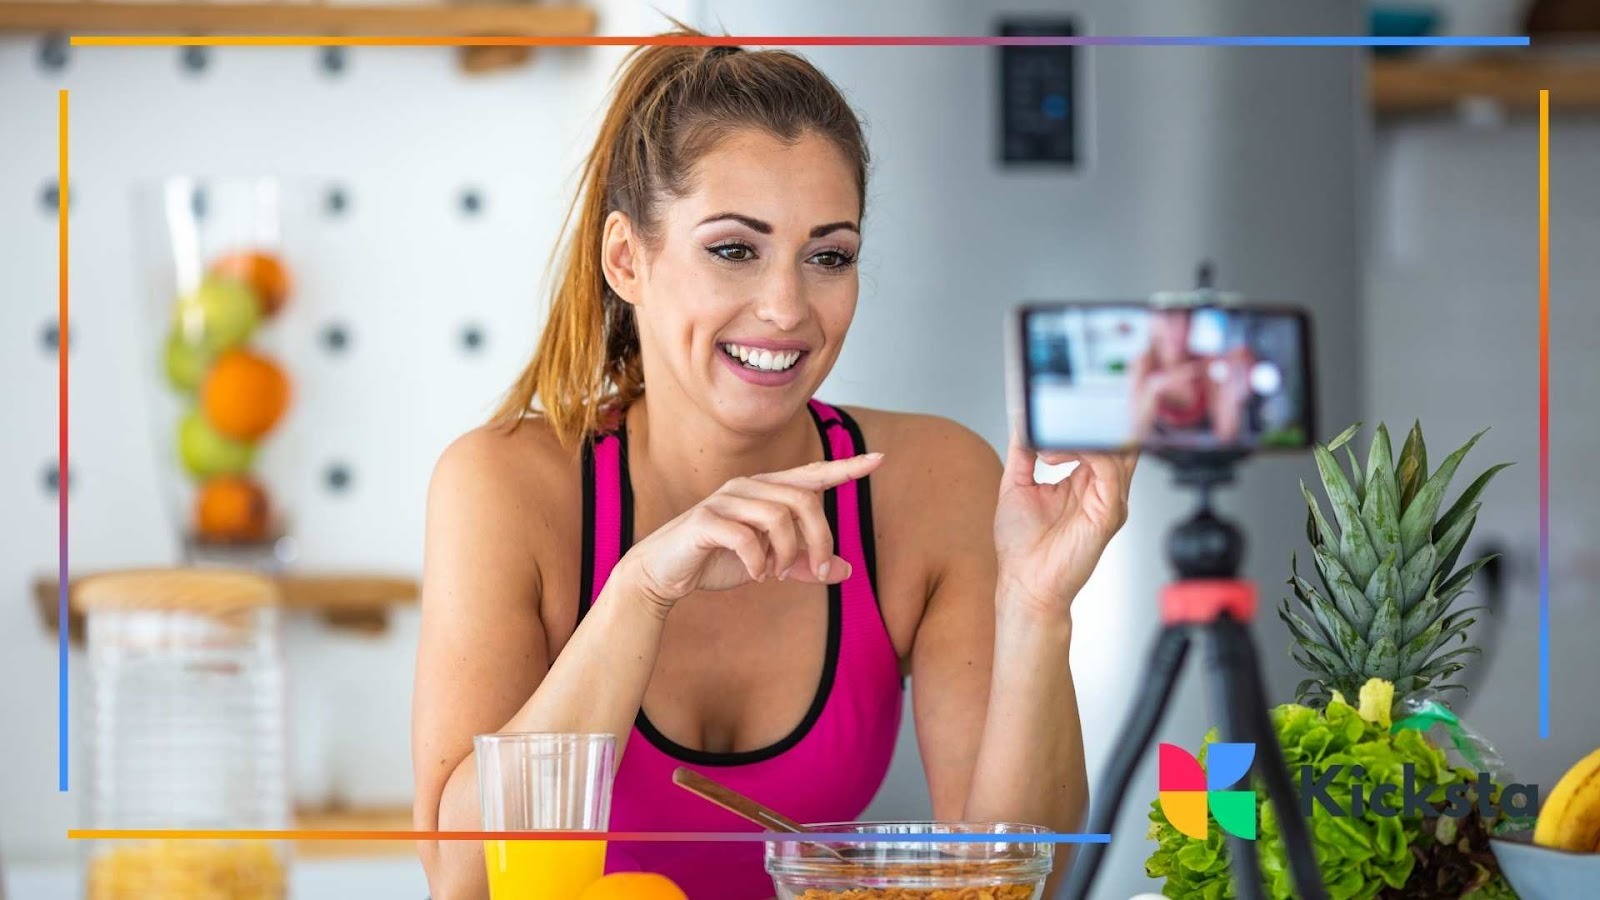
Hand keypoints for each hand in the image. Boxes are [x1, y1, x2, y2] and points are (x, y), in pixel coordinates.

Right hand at [618, 453, 882, 615]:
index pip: (813, 474)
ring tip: (777, 574)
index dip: (846, 468)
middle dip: (819, 539)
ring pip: (778, 517)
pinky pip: (746, 537)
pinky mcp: (705, 520)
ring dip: (787, 553)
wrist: (662, 573)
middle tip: (814, 570)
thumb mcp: (769, 565)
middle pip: (804, 501)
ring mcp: (724, 500)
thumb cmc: (716, 562)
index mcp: (766, 491)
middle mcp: (748, 486)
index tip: (878, 460)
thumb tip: (846, 571)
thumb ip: (805, 565)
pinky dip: (759, 562)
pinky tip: (757, 575)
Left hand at [993, 423, 1136, 619]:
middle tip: (1058, 410)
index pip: (1099, 437)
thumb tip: (1022, 419)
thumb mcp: (1017, 485)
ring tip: (1047, 440)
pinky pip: (1109, 470)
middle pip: (1115, 438)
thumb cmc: (1023, 547)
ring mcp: (1110, 500)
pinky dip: (1086, 452)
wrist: (1025, 585)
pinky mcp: (1109, 513)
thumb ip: (1023, 451)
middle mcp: (1103, 488)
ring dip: (1080, 433)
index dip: (1080, 417)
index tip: (1050, 407)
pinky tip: (1055, 455)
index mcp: (1085, 481)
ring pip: (1114, 447)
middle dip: (1089, 418)